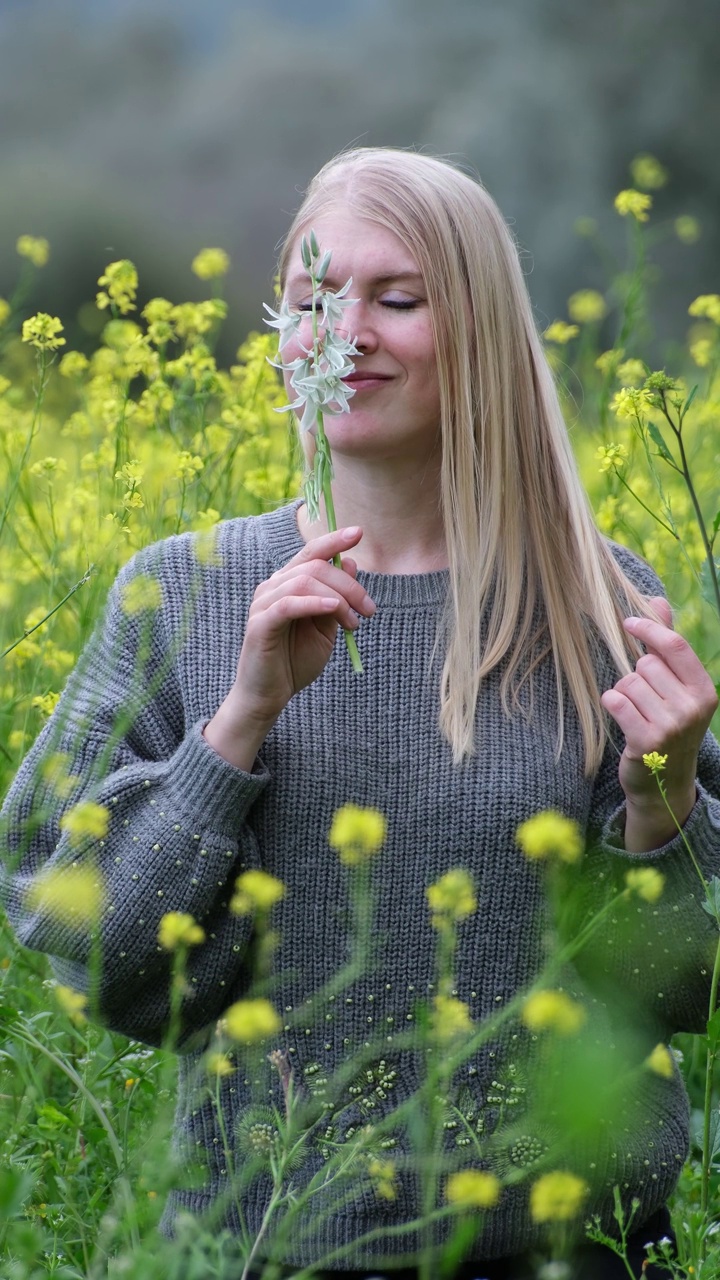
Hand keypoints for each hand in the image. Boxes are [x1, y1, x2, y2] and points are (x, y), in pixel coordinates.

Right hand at [203, 527, 374, 768]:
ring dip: (338, 599)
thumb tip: (350, 563)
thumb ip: (336, 598)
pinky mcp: (260, 623)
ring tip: (353, 623)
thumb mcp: (325, 628)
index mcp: (288, 584)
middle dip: (349, 585)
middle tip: (369, 610)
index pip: (311, 553)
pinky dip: (314, 603)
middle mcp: (272, 587)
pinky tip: (333, 610)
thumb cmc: (294, 662)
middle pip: (315, 567)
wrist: (270, 696)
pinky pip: (288, 604)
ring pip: (304, 581)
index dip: (334, 540)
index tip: (359, 532)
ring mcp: (263, 603)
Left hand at [601, 597, 717, 845]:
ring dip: (624, 693)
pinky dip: (611, 705)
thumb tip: (655, 600)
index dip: (649, 628)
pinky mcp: (646, 741)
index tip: (628, 623)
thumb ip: (666, 644)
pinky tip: (623, 719)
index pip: (675, 645)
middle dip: (637, 676)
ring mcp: (671, 726)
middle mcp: (692, 707)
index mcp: (704, 690)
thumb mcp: (676, 686)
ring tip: (637, 713)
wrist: (663, 782)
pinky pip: (615, 701)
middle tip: (646, 701)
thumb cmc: (667, 724)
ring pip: (628, 682)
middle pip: (645, 665)